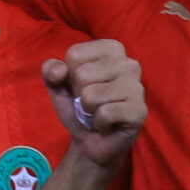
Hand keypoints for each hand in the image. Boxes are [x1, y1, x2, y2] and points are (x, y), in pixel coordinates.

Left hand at [43, 39, 144, 167]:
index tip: (80, 85)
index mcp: (111, 49)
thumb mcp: (56, 84)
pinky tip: (108, 123)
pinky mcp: (140, 110)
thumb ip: (50, 69)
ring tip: (99, 111)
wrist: (90, 140)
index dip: (69, 74)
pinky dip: (99, 122)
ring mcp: (138, 87)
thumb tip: (60, 70)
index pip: (74, 54)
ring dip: (88, 109)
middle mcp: (129, 63)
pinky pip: (105, 113)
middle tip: (91, 102)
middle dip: (79, 93)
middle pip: (82, 74)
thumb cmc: (77, 105)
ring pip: (91, 94)